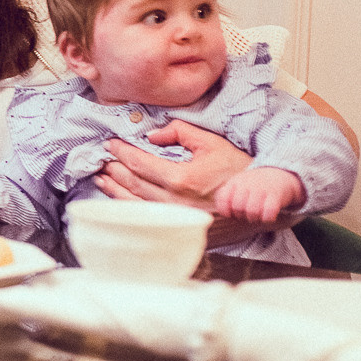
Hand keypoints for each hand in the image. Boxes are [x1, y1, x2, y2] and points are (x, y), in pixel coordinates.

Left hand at [95, 122, 252, 209]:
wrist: (258, 202)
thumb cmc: (237, 170)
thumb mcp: (211, 142)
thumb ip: (179, 132)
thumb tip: (152, 136)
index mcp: (181, 179)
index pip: (139, 163)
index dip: (121, 151)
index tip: (110, 143)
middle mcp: (174, 202)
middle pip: (132, 183)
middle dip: (114, 169)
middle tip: (103, 158)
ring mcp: (176, 219)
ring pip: (134, 204)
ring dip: (114, 190)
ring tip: (102, 178)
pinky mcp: (180, 229)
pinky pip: (147, 218)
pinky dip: (129, 207)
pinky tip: (120, 199)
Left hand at [213, 167, 306, 222]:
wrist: (281, 174)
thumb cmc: (254, 185)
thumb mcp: (238, 185)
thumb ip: (226, 196)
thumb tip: (221, 213)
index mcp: (234, 182)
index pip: (222, 198)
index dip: (225, 211)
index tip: (231, 214)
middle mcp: (247, 184)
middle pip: (237, 207)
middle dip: (241, 217)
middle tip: (246, 216)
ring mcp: (261, 188)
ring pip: (252, 211)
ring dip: (254, 219)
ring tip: (257, 216)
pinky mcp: (276, 195)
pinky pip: (268, 212)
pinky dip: (267, 218)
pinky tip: (268, 216)